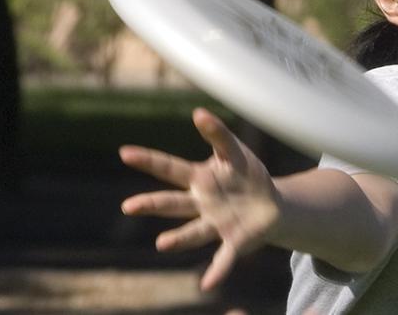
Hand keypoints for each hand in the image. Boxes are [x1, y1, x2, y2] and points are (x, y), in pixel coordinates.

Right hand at [118, 108, 278, 289]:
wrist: (273, 204)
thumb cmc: (248, 174)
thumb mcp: (236, 151)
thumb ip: (219, 135)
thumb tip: (199, 113)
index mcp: (199, 179)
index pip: (169, 168)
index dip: (148, 160)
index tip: (125, 152)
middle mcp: (201, 204)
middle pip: (173, 203)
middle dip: (151, 204)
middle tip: (128, 206)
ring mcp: (215, 224)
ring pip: (193, 232)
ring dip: (178, 239)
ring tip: (162, 244)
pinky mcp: (234, 241)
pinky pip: (223, 257)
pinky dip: (216, 271)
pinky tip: (206, 285)